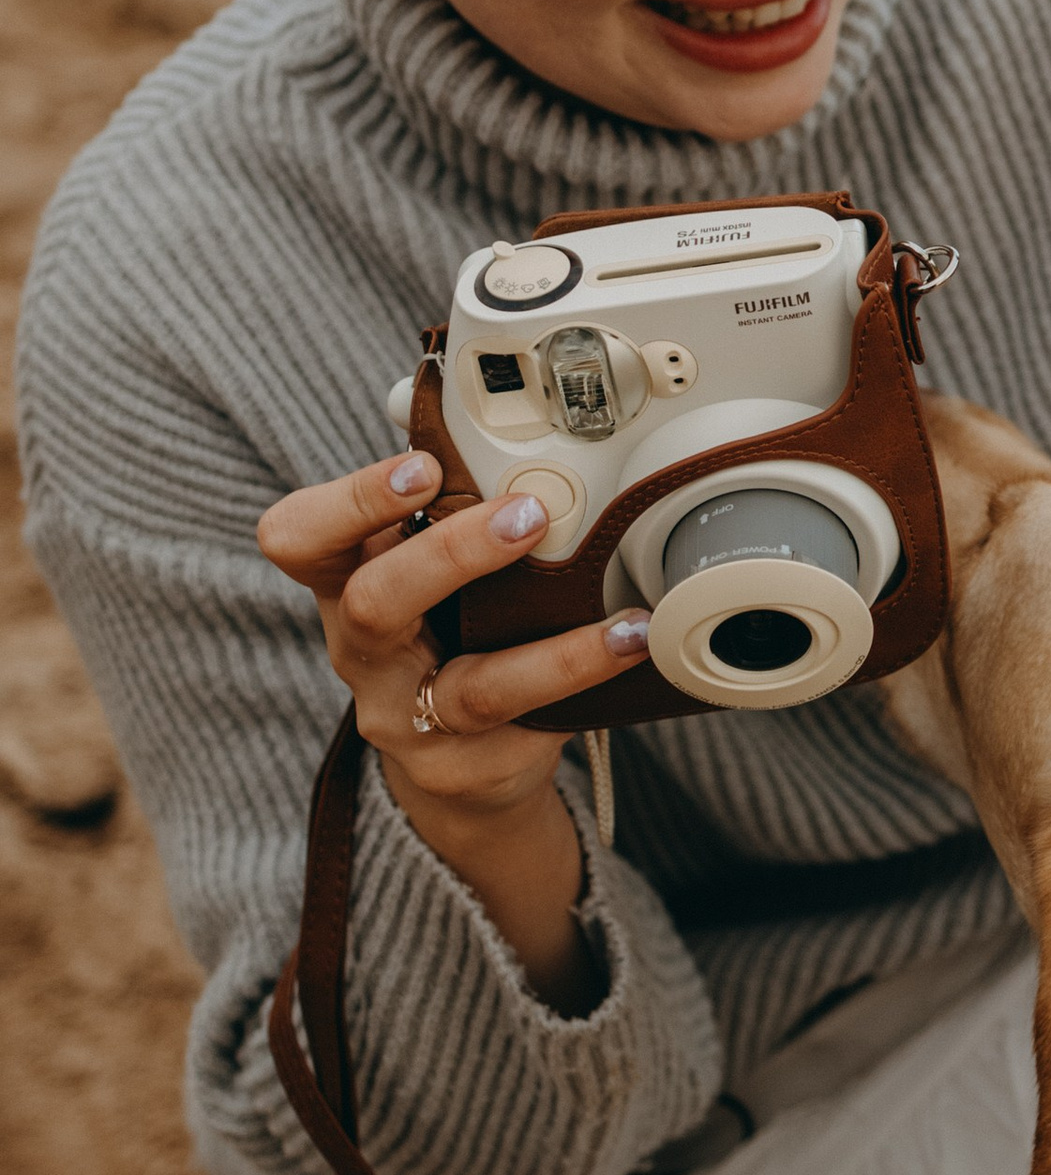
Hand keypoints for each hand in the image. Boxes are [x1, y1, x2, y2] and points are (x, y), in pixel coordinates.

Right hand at [257, 451, 652, 1008]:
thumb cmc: (443, 632)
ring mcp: (408, 717)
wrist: (456, 763)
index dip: (350, 501)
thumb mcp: (425, 564)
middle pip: (372, 604)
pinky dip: (583, 677)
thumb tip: (485, 409)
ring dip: (549, 648)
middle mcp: (363, 653)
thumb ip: (444, 497)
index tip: (420, 467)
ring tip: (614, 611)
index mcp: (342, 580)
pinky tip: (629, 641)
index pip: (297, 537)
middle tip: (525, 514)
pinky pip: (527, 722)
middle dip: (450, 554)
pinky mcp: (464, 764)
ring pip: (466, 687)